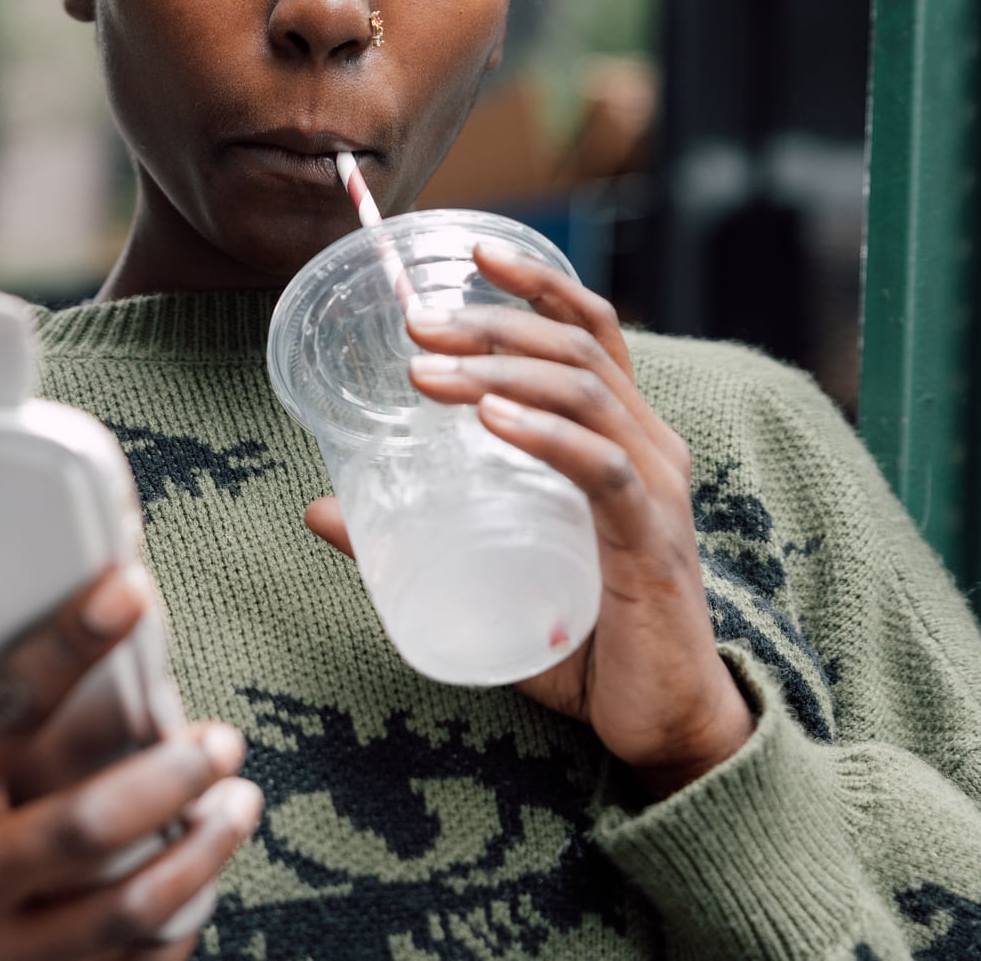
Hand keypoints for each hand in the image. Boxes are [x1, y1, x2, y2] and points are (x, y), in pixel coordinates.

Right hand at [0, 554, 262, 960]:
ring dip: (197, 855)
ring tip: (238, 803)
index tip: (127, 591)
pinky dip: (175, 930)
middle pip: (89, 824)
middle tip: (220, 735)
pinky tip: (203, 886)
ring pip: (125, 911)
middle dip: (169, 775)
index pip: (1, 711)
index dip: (69, 644)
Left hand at [302, 243, 753, 799]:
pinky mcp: (653, 543)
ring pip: (583, 393)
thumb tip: (319, 509)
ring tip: (425, 373)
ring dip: (498, 370)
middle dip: (490, 323)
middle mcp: (651, 448)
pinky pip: (602, 468)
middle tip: (413, 324)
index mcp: (623, 439)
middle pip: (575, 349)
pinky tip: (491, 422)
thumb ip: (411, 539)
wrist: (662, 728)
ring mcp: (658, 492)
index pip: (591, 333)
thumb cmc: (584, 644)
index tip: (473, 252)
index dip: (539, 283)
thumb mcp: (489, 576)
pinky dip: (545, 435)